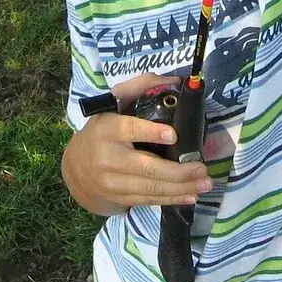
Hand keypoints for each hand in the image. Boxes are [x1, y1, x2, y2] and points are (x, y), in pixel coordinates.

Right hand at [62, 74, 212, 215]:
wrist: (77, 166)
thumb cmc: (103, 128)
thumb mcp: (113, 103)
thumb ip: (140, 86)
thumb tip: (174, 81)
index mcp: (108, 129)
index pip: (129, 129)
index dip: (150, 132)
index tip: (173, 135)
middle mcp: (109, 158)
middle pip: (147, 167)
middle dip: (178, 171)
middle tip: (202, 168)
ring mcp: (113, 182)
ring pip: (151, 188)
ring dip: (181, 188)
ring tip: (204, 184)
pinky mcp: (120, 197)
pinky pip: (149, 200)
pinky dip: (171, 199)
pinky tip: (190, 196)